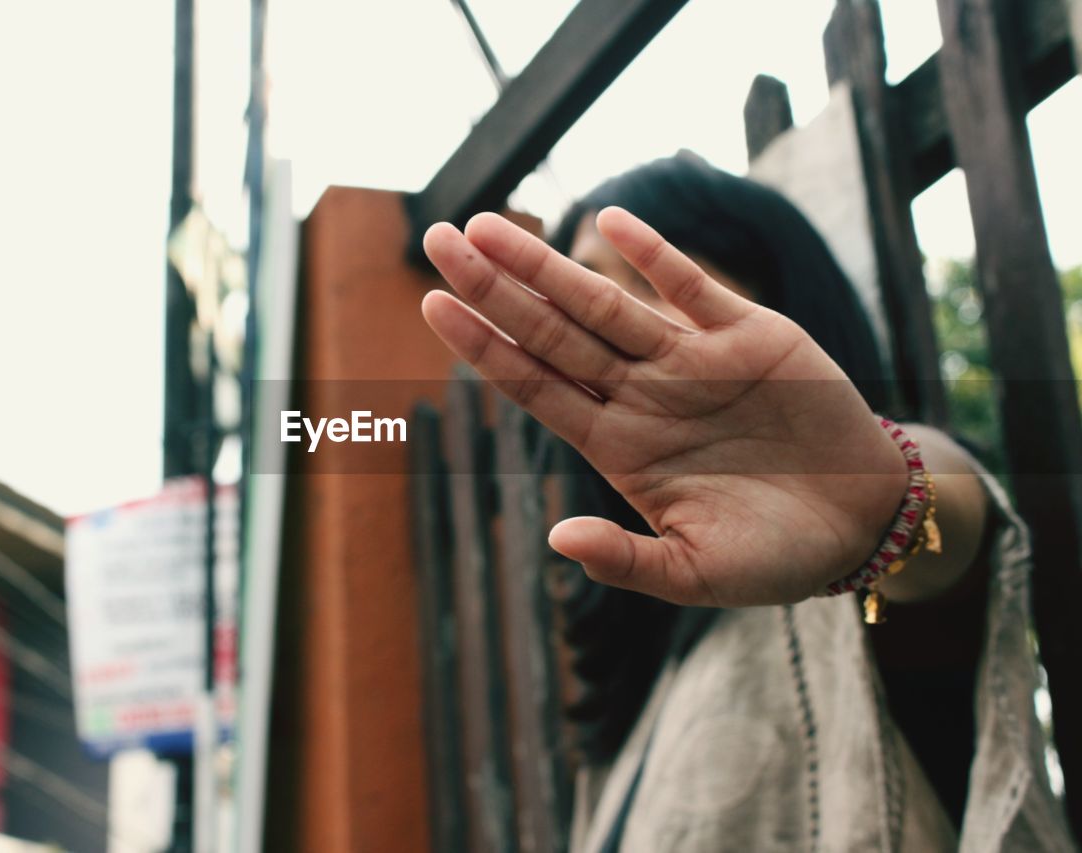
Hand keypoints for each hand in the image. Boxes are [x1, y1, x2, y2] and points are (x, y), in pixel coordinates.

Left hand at [421, 208, 907, 606]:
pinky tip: (606, 221)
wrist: (862, 519)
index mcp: (618, 448)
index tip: (433, 305)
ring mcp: (689, 362)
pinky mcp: (748, 336)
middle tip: (438, 240)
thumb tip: (558, 538)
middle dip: (494, 288)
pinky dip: (653, 253)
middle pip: (551, 332)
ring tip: (489, 224)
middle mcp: (640, 396)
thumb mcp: (698, 574)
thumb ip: (628, 560)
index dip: (483, 347)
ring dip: (548, 264)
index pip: (534, 386)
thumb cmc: (775, 555)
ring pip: (604, 301)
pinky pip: (691, 287)